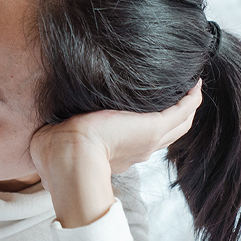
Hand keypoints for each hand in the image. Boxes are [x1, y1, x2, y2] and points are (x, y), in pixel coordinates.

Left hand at [29, 82, 201, 228]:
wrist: (69, 160)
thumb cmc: (54, 156)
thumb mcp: (57, 140)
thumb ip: (57, 131)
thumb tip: (45, 121)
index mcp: (116, 155)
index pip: (137, 141)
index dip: (144, 128)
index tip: (144, 115)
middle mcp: (138, 150)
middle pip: (167, 133)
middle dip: (176, 114)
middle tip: (182, 95)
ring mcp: (148, 140)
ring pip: (179, 123)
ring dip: (187, 105)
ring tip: (192, 86)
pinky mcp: (153, 127)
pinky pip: (182, 110)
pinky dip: (190, 97)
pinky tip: (195, 81)